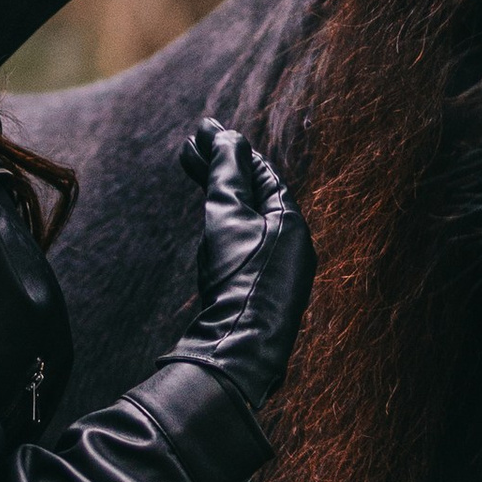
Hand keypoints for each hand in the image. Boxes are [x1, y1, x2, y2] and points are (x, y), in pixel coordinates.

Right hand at [175, 122, 314, 406]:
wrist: (238, 349)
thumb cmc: (238, 279)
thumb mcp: (228, 216)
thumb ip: (227, 174)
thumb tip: (227, 136)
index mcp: (292, 223)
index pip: (262, 174)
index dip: (232, 151)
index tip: (205, 133)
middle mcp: (292, 246)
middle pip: (254, 196)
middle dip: (222, 170)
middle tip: (189, 148)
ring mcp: (279, 272)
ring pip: (248, 222)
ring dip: (222, 197)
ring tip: (194, 174)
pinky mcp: (262, 295)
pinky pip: (245, 249)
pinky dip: (226, 229)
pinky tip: (210, 228)